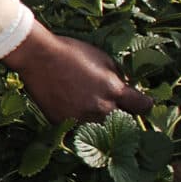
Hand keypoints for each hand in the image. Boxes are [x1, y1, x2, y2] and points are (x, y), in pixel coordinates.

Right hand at [4, 25, 151, 125]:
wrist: (37, 56)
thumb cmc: (71, 52)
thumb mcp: (103, 58)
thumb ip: (118, 78)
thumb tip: (126, 89)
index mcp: (115, 90)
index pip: (143, 106)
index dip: (143, 104)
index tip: (140, 103)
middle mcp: (101, 108)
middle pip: (125, 122)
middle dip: (122, 114)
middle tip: (113, 106)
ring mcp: (82, 118)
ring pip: (102, 129)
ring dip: (101, 121)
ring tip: (90, 108)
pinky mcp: (63, 123)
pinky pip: (79, 130)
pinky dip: (79, 123)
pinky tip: (73, 109)